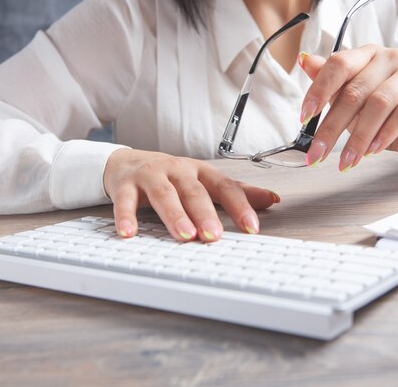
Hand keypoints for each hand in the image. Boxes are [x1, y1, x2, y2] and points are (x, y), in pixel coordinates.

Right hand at [103, 149, 279, 240]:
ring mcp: (152, 175)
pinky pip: (125, 200)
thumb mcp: (205, 181)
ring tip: (184, 235)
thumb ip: (237, 192)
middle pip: (194, 192)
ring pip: (164, 194)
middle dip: (206, 214)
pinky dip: (127, 216)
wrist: (126, 163)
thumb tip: (272, 199)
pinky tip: (129, 233)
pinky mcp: (126, 184)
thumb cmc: (171, 176)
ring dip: (175, 215)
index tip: (252, 227)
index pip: (225, 187)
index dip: (240, 206)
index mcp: (201, 172)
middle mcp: (178, 170)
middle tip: (215, 235)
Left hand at [297, 45, 397, 170]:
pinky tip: (372, 150)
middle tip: (317, 154)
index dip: (319, 90)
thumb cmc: (381, 111)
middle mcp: (390, 57)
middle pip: (355, 91)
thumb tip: (304, 60)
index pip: (339, 64)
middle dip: (332, 128)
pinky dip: (385, 135)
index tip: (304, 118)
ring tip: (347, 160)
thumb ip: (329, 81)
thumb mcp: (350, 99)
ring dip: (359, 138)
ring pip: (379, 104)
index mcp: (366, 54)